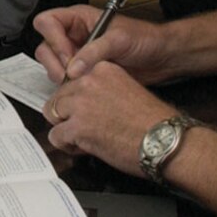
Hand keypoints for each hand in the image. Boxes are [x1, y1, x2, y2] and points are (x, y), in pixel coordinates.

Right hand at [32, 3, 171, 82]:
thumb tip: (73, 68)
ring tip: (80, 82)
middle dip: (55, 62)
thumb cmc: (144, 39)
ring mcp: (77, 54)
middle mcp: (74, 35)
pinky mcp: (83, 71)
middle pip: (45, 45)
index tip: (69, 55)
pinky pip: (66, 79)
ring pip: (52, 64)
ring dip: (61, 75)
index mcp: (79, 18)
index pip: (48, 21)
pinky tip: (84, 88)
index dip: (53, 39)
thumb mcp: (119, 40)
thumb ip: (94, 52)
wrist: (161, 58)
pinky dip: (70, 86)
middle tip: (70, 75)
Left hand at [41, 59, 175, 169]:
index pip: (73, 80)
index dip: (77, 99)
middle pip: (59, 97)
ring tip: (82, 138)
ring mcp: (81, 104)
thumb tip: (84, 103)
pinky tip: (82, 147)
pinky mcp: (78, 127)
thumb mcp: (126, 90)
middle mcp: (88, 81)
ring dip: (64, 127)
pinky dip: (65, 145)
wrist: (164, 140)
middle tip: (84, 127)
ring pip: (52, 113)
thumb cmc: (153, 122)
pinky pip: (56, 136)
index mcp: (102, 69)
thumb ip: (102, 90)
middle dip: (67, 114)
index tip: (86, 110)